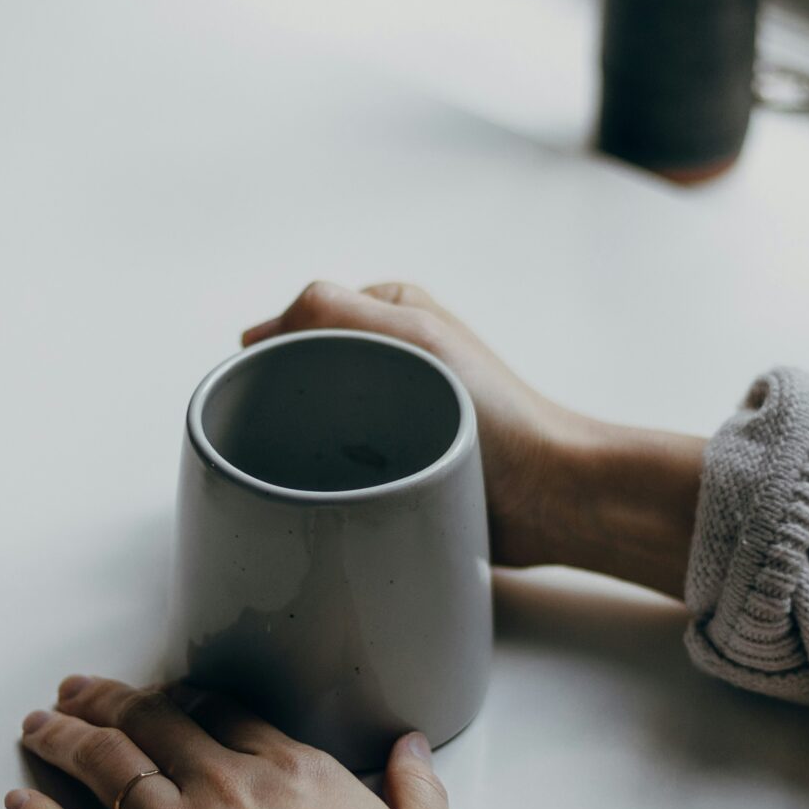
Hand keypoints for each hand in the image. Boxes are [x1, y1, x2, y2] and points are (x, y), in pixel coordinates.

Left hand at [4, 675, 464, 808]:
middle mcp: (225, 789)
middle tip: (77, 689)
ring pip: (104, 768)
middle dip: (108, 701)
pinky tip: (17, 804)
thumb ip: (418, 793)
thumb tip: (412, 749)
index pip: (224, 715)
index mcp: (294, 774)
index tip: (164, 694)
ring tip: (38, 724)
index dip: (185, 699)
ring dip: (64, 740)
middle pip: (151, 725)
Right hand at [244, 282, 704, 596]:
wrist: (551, 497)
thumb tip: (257, 334)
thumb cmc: (498, 415)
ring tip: (305, 471)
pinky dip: (325, 479)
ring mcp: (392, 413)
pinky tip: (323, 495)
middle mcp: (390, 358)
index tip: (262, 394)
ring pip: (314, 424)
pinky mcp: (397, 465)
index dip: (273, 355)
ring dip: (303, 448)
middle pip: (301, 375)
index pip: (299, 322)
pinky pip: (339, 468)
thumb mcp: (416, 338)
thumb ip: (335, 311)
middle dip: (283, 405)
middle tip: (280, 440)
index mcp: (391, 314)